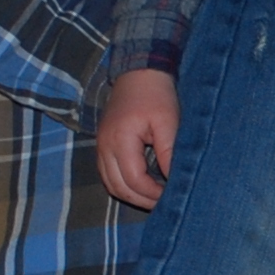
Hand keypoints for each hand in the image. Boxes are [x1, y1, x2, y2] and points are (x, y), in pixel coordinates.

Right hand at [97, 72, 180, 209]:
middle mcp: (104, 146)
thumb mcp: (168, 122)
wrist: (139, 71)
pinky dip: (123, 184)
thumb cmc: (156, 94)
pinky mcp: (103, 144)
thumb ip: (169, 153)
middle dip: (141, 200)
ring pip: (110, 184)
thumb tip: (174, 181)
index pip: (134, 180)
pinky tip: (142, 185)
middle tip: (164, 203)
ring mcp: (100, 146)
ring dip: (131, 194)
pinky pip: (108, 174)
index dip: (152, 193)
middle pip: (118, 187)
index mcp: (120, 140)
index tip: (171, 196)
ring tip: (154, 197)